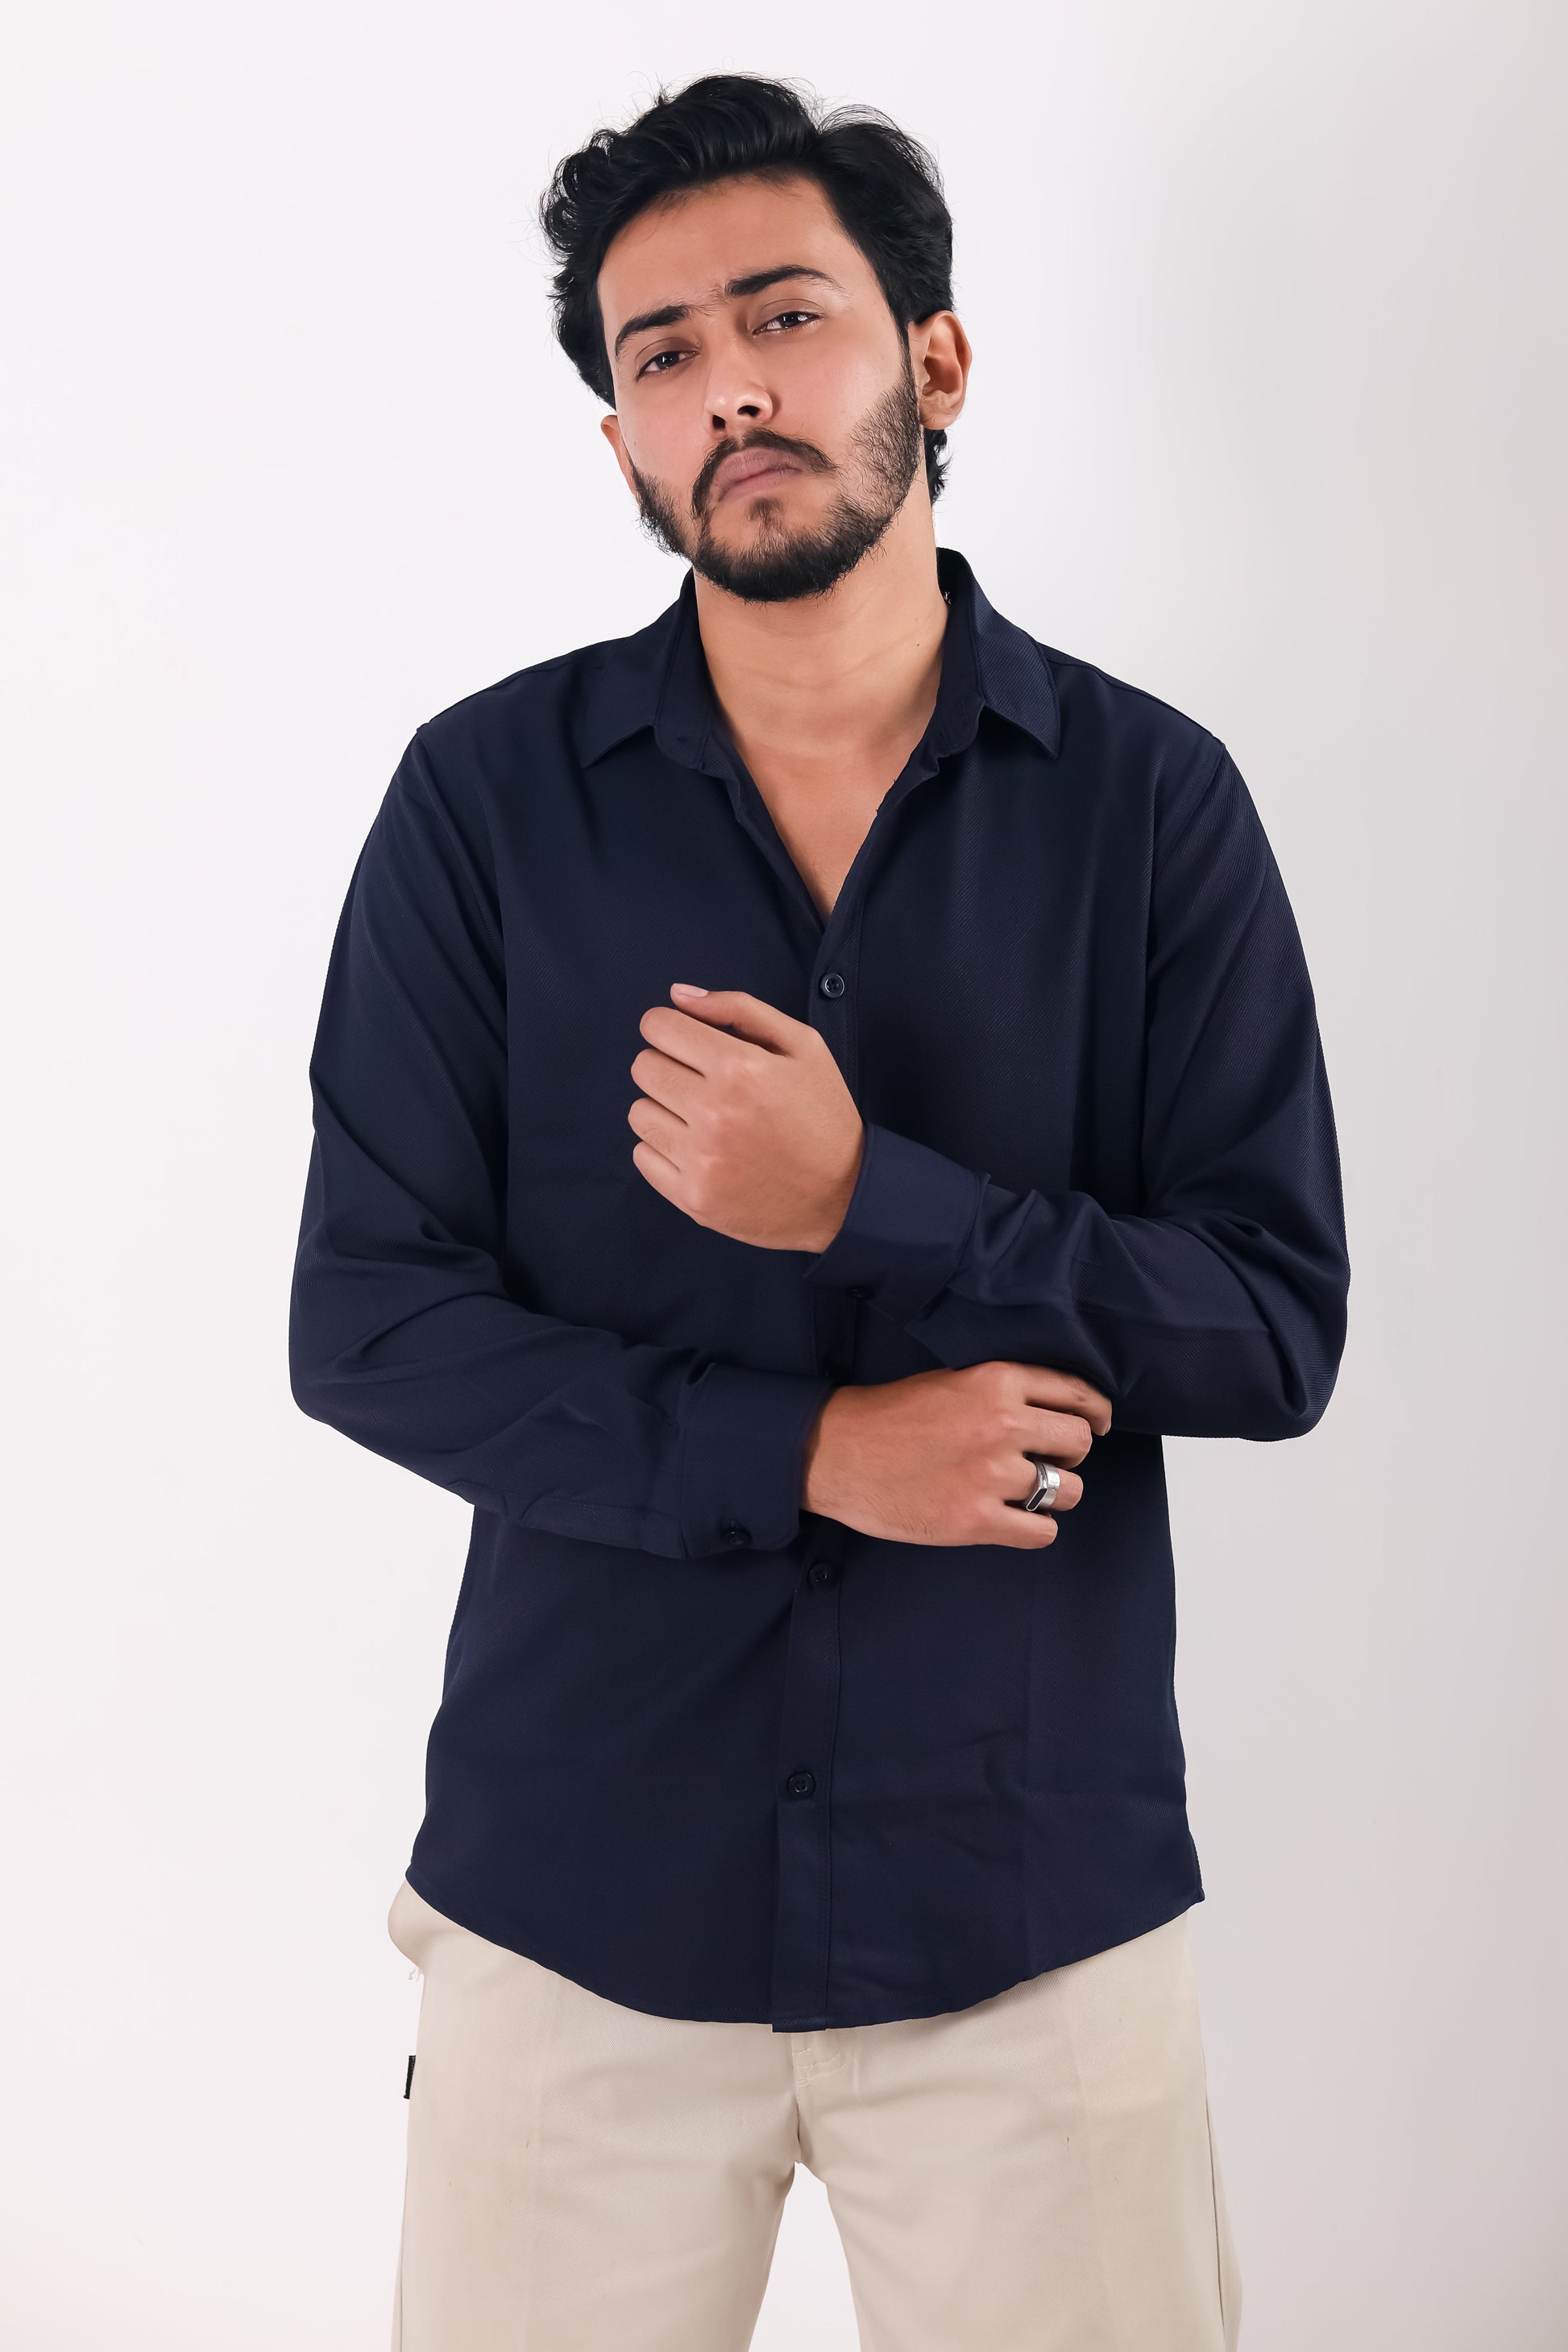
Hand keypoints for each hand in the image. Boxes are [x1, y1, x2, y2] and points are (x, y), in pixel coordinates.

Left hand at [628, 984, 864, 1252]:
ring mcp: (701, 1160)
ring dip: (664, 1109)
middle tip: (700, 1081)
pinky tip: (699, 1149)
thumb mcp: (803, 1045)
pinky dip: (664, 1149)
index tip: (684, 1040)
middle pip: (643, 1067)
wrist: (845, 1194)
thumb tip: (678, 996)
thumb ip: (739, 1008)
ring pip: (639, 1112)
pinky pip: (642, 1156)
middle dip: (666, 1064)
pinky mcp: (692, 1198)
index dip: (667, 1026)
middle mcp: (714, 1113)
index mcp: (740, 1069)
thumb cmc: (823, 1114)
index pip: (658, 1027)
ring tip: (701, 1118)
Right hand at [802, 1361, 1112, 1548]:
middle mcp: (1001, 1424)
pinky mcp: (976, 1520)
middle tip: (1047, 1461)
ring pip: (1069, 1491)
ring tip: (1024, 1492)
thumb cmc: (890, 1417)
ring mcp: (991, 1475)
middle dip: (1070, 1455)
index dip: (1093, 1413)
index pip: (1076, 1394)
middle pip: (1078, 1443)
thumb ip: (1003, 1390)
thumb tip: (1055, 1411)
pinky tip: (1012, 1519)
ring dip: (1054, 1495)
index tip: (1094, 1425)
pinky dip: (1034, 1528)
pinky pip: (1042, 1532)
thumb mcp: (952, 1379)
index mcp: (996, 1381)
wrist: (837, 1453)